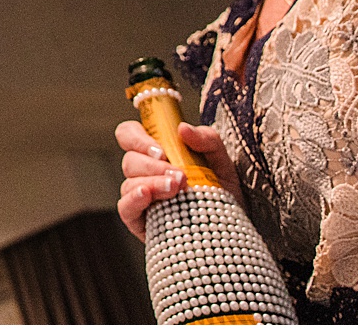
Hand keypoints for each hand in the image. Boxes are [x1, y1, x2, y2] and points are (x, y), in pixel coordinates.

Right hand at [115, 118, 242, 241]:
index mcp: (157, 153)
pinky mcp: (140, 221)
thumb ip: (207, 139)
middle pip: (130, 160)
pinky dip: (133, 200)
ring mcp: (140, 197)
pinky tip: (148, 197)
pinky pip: (125, 207)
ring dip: (151, 183)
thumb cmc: (222, 192)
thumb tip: (183, 129)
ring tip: (176, 190)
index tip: (160, 150)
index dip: (137, 138)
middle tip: (179, 176)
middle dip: (153, 166)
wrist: (232, 229)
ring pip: (129, 183)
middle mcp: (145, 173)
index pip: (129, 135)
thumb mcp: (222, 160)